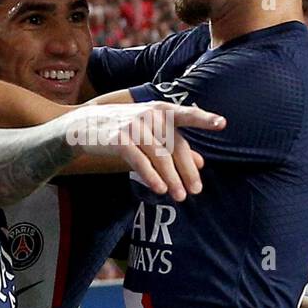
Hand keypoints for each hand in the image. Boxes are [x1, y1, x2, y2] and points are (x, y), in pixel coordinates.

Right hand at [62, 101, 225, 200]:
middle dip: (186, 170)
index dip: (204, 119)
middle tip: (195, 191)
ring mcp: (134, 126)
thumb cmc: (126, 129)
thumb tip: (202, 163)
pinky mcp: (119, 139)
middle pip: (175, 145)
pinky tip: (159, 189)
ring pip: (159, 156)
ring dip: (171, 178)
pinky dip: (151, 176)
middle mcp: (150, 115)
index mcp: (161, 111)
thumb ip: (176, 145)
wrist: (85, 126)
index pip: (186, 115)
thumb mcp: (152, 132)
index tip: (222, 123)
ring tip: (179, 197)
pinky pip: (139, 161)